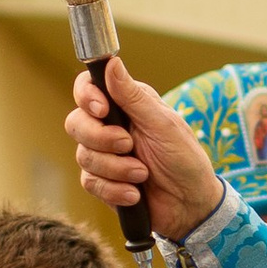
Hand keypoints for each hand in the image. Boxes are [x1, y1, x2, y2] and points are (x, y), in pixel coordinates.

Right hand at [65, 59, 224, 243]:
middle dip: (100, 138)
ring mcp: (104, 155)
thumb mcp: (163, 124)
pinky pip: (90, 182)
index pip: (87, 89)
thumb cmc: (184, 158)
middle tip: (128, 145)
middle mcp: (110, 126)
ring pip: (83, 155)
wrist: (190, 205)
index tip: (102, 110)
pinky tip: (134, 193)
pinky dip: (114, 189)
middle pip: (76, 123)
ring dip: (115, 168)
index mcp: (125, 104)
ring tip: (142, 175)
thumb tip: (112, 62)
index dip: (87, 97)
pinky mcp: (102, 181)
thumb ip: (133, 96)